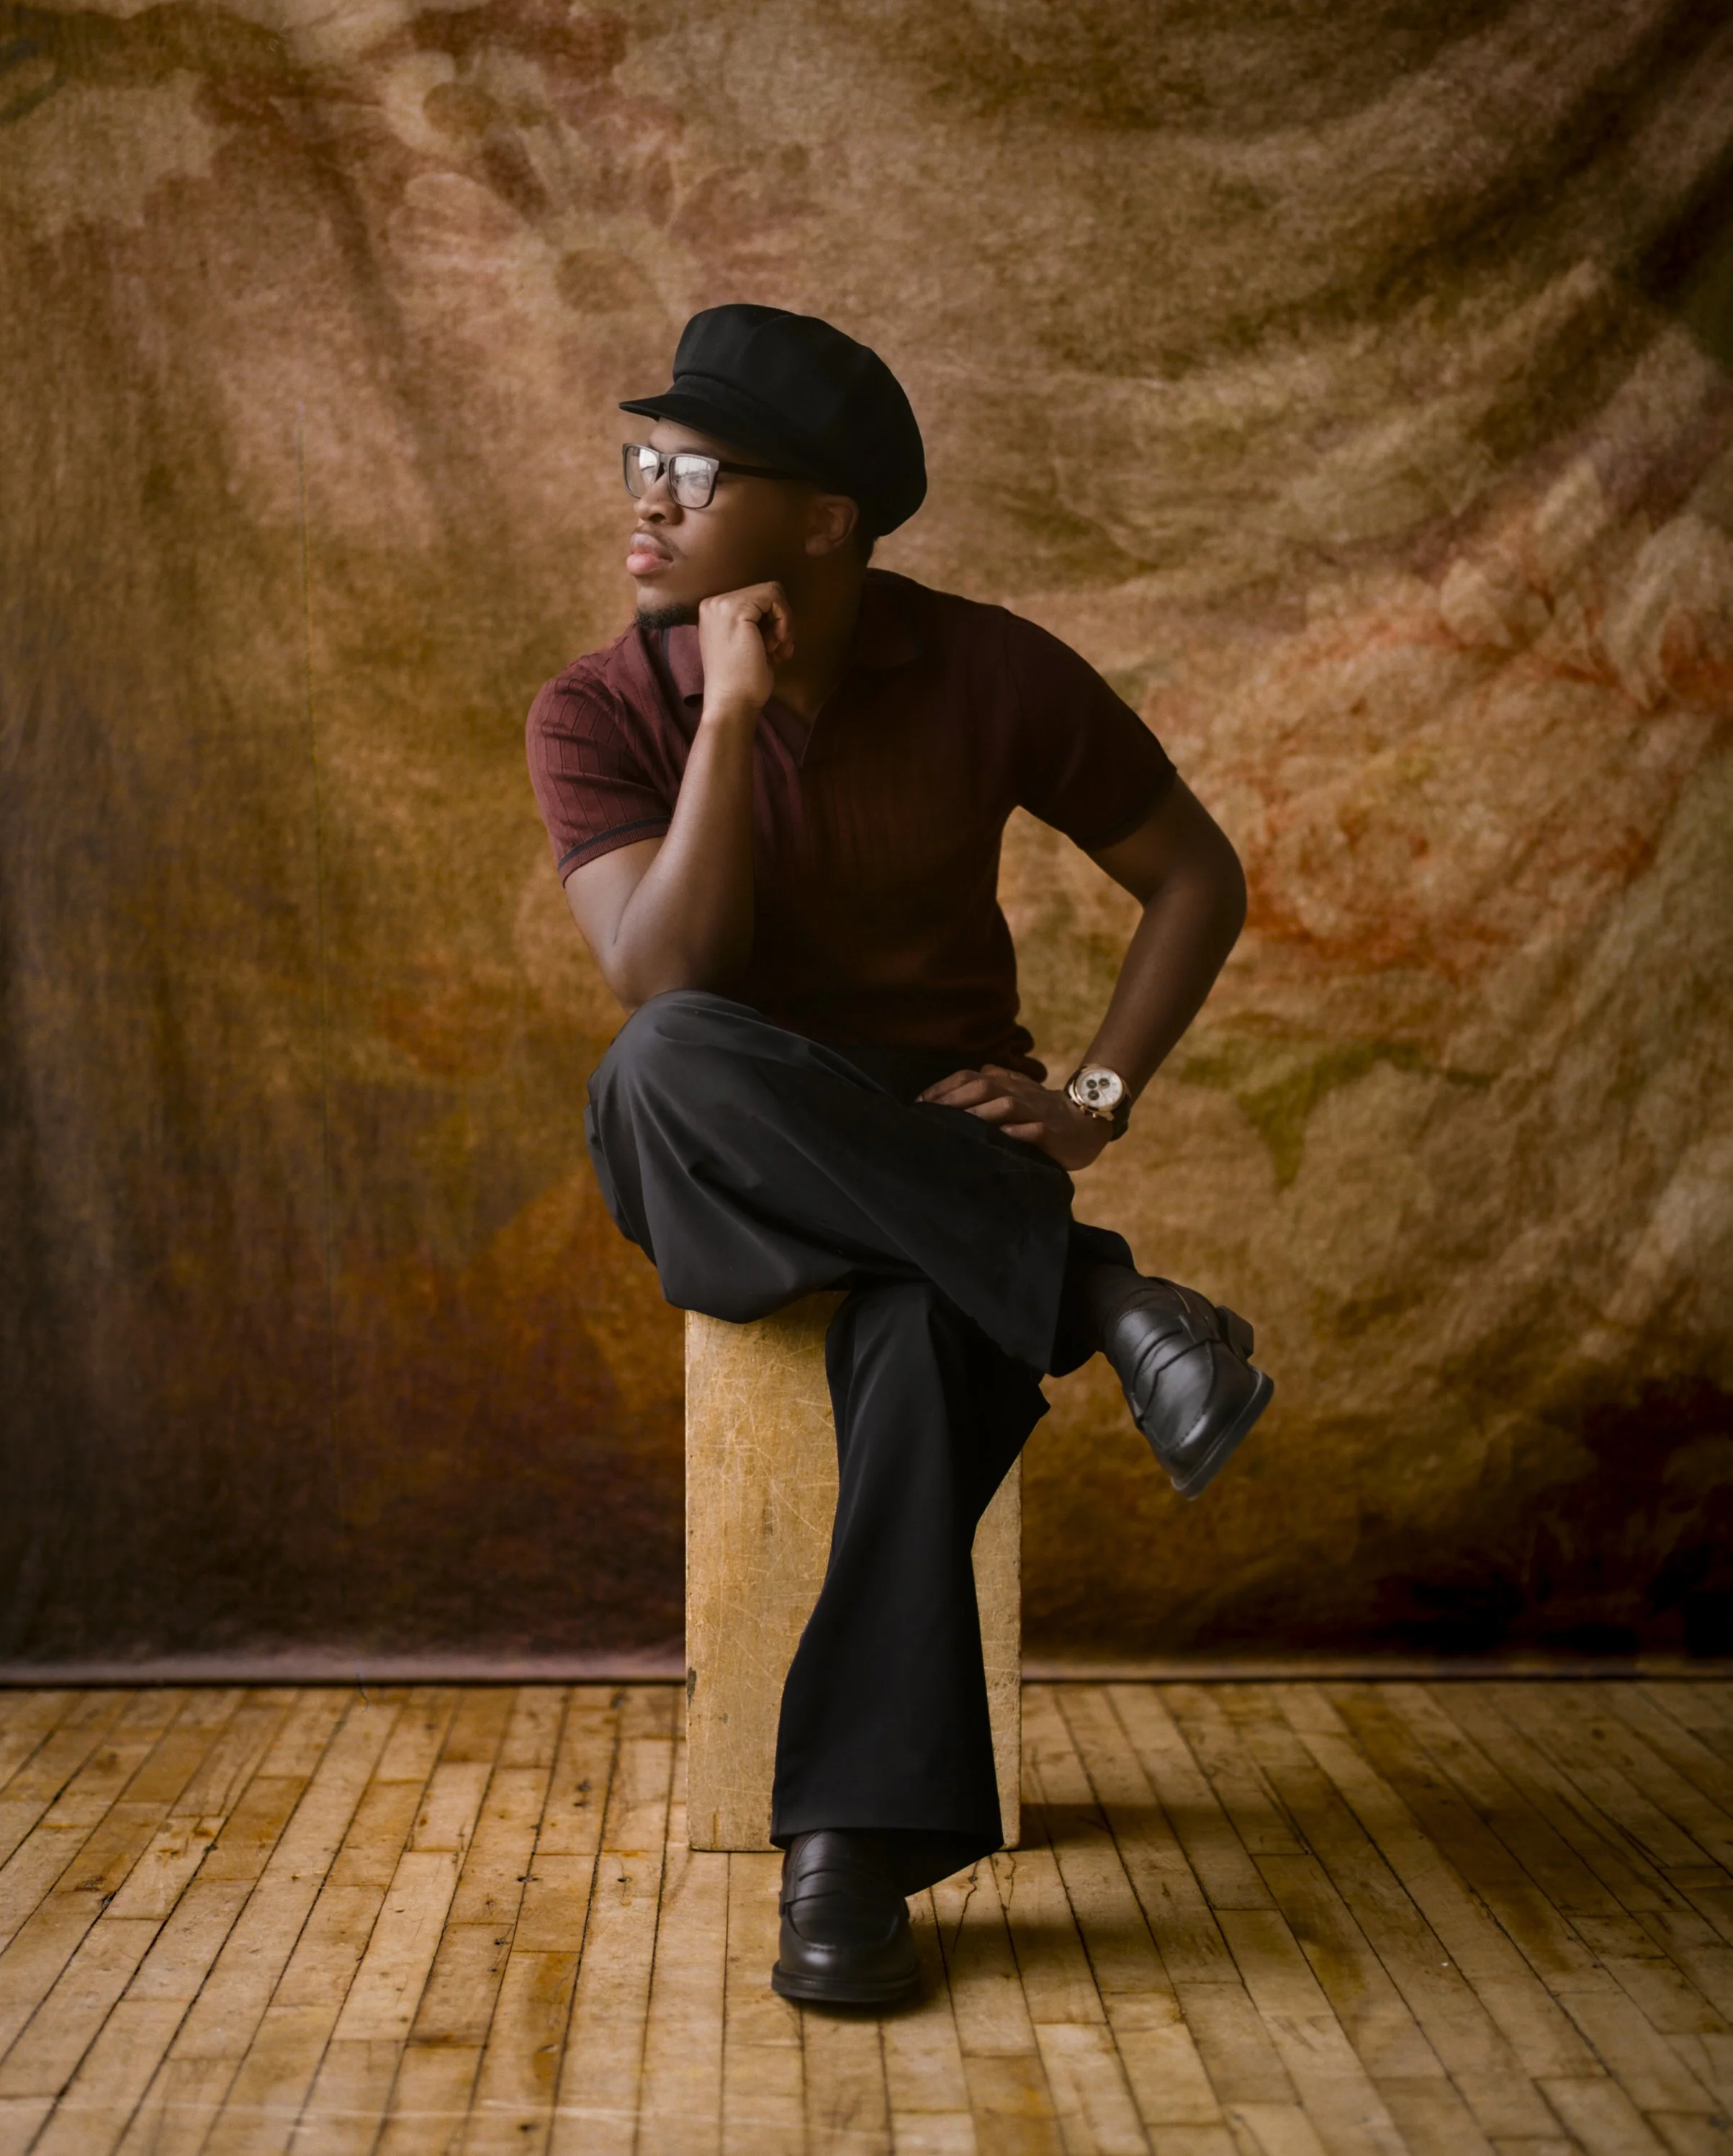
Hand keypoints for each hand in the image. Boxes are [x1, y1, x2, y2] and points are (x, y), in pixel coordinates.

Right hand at [697, 581, 794, 713]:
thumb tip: (782, 609)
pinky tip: (777, 646)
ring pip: (772, 593)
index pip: (755, 599)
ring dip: (783, 623)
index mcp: (713, 611)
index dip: (772, 621)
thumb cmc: (742, 681)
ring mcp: (722, 605)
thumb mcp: (747, 643)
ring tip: (776, 651)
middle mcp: (713, 603)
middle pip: (765, 594)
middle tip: (777, 650)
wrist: (731, 703)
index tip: (772, 648)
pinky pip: (774, 598)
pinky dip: (785, 620)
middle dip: (779, 622)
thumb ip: (756, 622)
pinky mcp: (737, 610)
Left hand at [918, 1064, 1111, 1170]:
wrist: (1086, 1121)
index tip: (919, 1103)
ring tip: (956, 1125)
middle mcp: (1018, 1093)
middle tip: (928, 1115)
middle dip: (953, 1099)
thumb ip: (995, 1080)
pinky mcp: (1051, 1133)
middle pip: (982, 1086)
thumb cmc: (1043, 1109)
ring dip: (979, 1113)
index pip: (970, 1077)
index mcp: (1007, 1083)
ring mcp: (1035, 1112)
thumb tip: (967, 1076)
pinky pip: (1034, 1130)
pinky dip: (1016, 1133)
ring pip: (1005, 1104)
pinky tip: (1000, 1138)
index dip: (944, 1087)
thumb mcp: (1018, 1090)